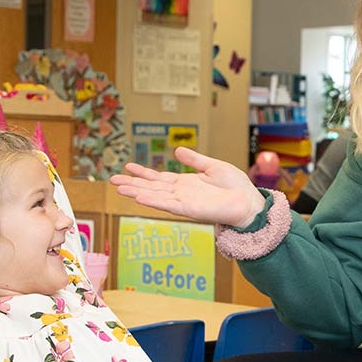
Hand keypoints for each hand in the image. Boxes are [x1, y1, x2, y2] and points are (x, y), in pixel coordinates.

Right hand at [110, 148, 262, 227]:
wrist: (249, 202)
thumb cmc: (235, 187)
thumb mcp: (213, 166)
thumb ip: (194, 160)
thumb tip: (176, 151)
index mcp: (185, 183)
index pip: (158, 178)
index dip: (142, 173)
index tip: (127, 167)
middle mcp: (181, 193)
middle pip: (151, 188)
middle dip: (132, 184)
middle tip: (112, 180)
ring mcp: (184, 202)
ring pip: (155, 197)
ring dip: (137, 193)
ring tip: (119, 188)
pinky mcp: (190, 210)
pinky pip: (168, 205)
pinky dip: (153, 202)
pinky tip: (140, 198)